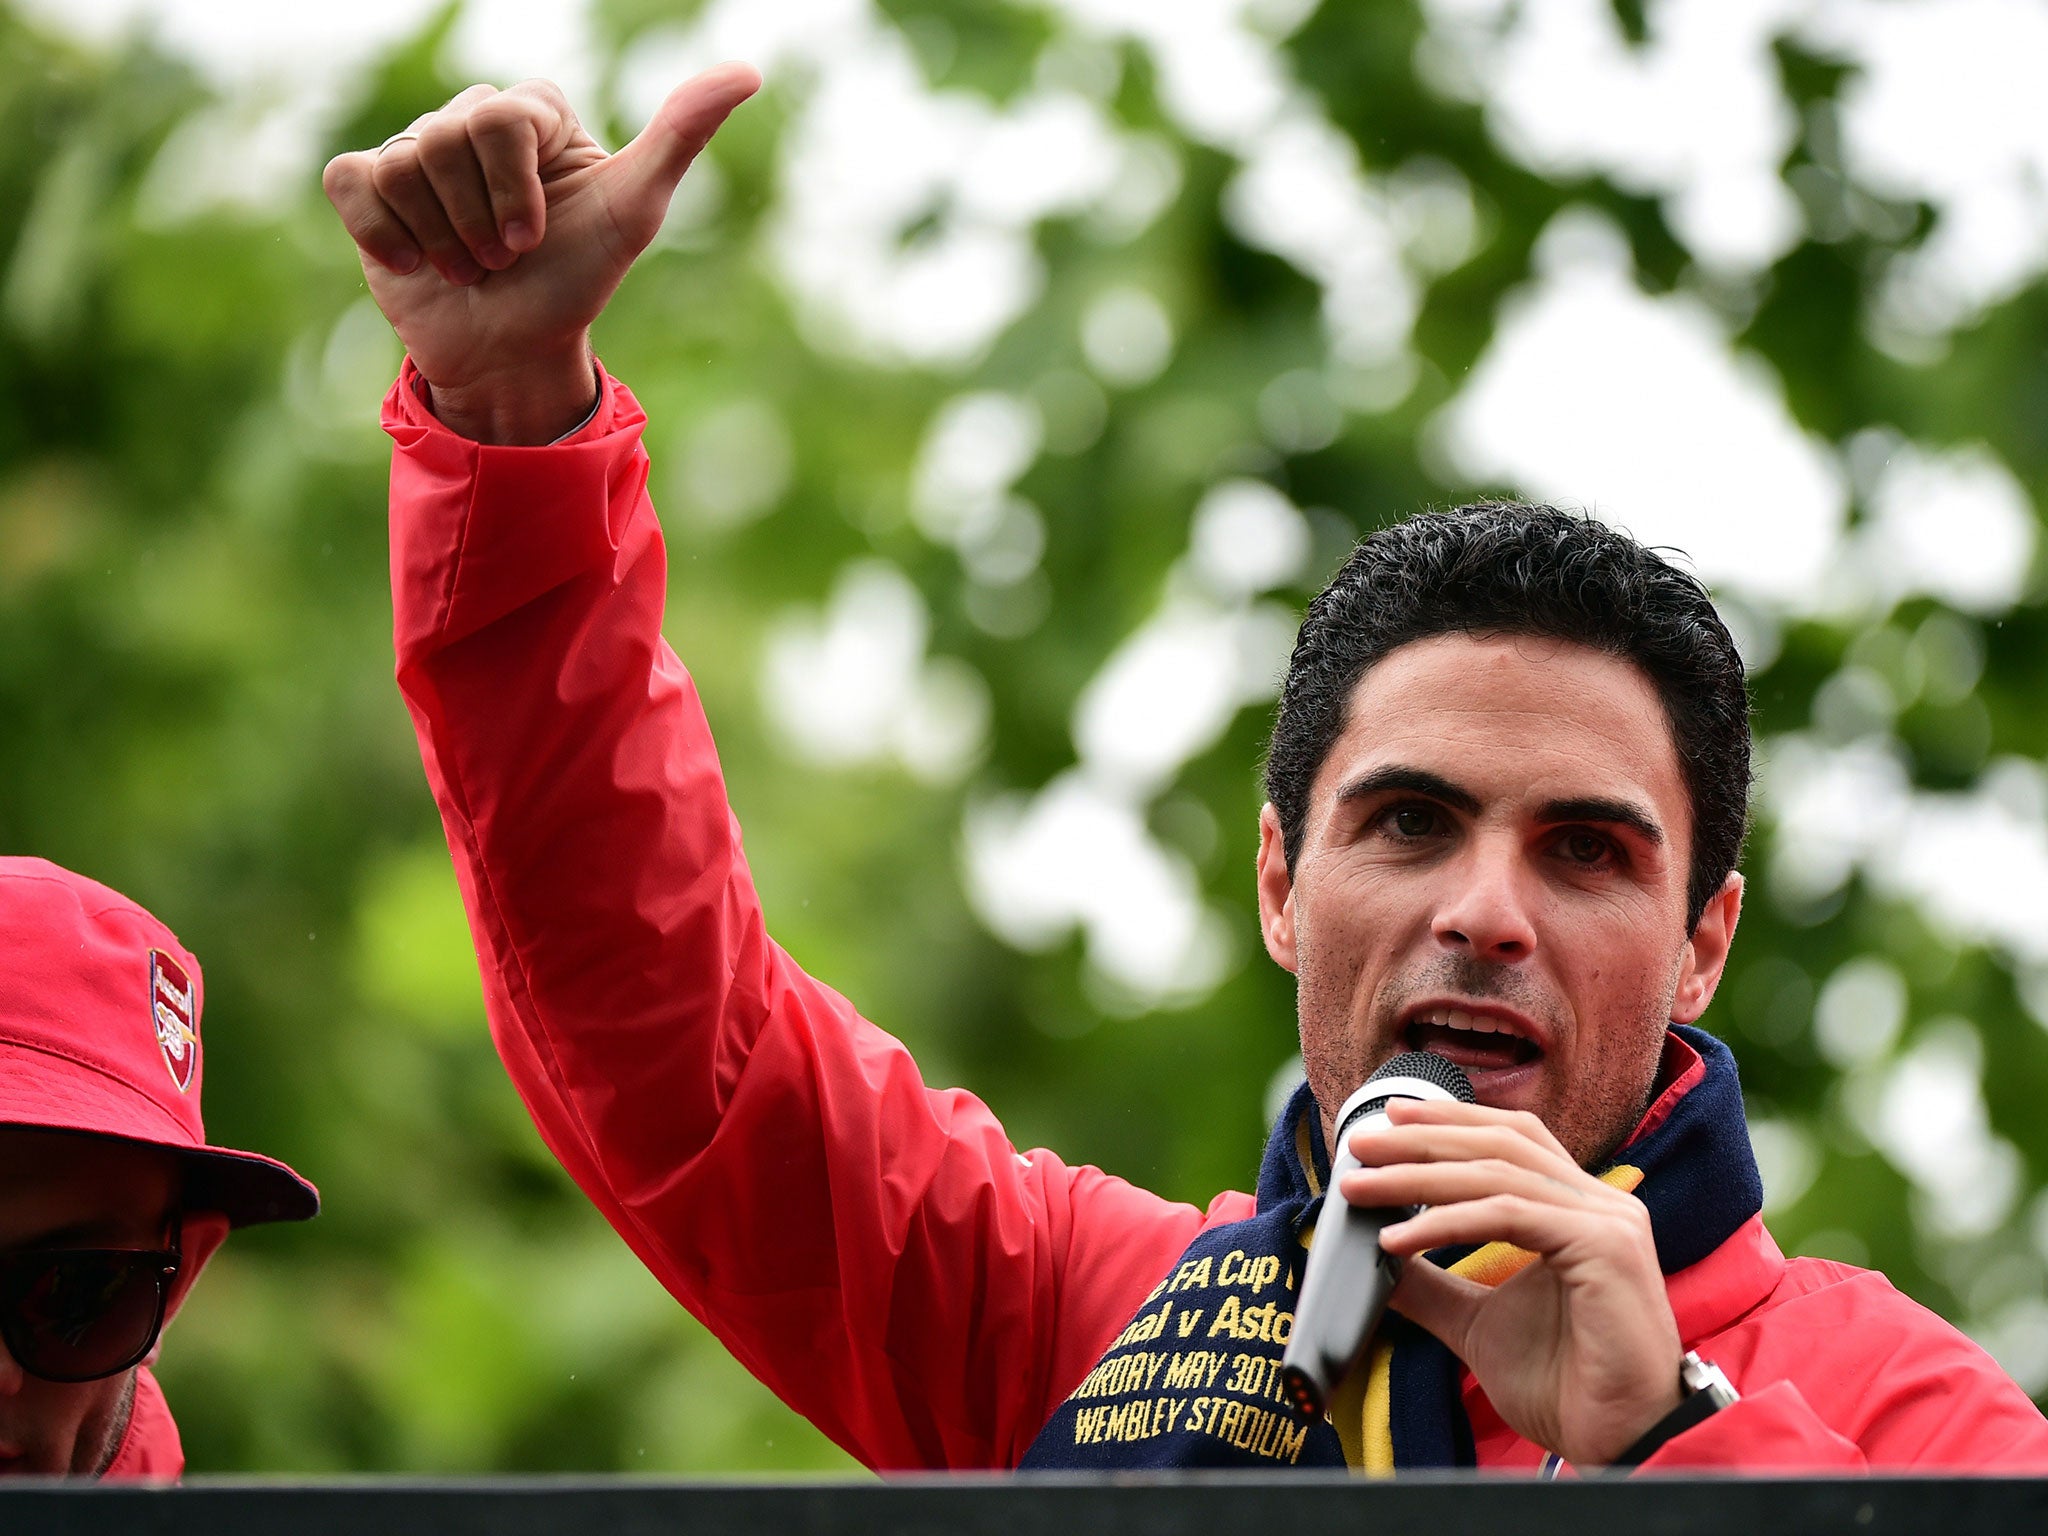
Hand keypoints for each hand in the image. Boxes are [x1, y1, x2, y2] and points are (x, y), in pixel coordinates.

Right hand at [322, 64, 760, 442]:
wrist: (515, 351)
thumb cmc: (577, 279)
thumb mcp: (633, 210)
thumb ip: (681, 137)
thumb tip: (746, 71)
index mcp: (532, 111)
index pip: (500, 117)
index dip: (513, 193)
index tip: (535, 240)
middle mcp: (470, 118)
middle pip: (445, 140)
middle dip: (478, 223)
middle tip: (503, 260)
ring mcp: (415, 149)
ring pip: (401, 166)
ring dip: (441, 240)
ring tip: (470, 267)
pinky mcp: (368, 185)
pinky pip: (354, 182)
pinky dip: (384, 233)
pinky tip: (415, 263)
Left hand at [1338, 1099, 1682, 1466]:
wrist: (1620, 1444)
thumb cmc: (1564, 1386)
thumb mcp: (1477, 1322)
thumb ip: (1432, 1285)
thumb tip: (1377, 1257)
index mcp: (1579, 1209)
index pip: (1511, 1138)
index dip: (1451, 1121)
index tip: (1390, 1121)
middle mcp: (1600, 1203)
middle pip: (1499, 1143)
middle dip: (1422, 1139)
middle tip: (1360, 1145)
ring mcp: (1607, 1221)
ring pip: (1497, 1173)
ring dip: (1419, 1176)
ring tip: (1362, 1189)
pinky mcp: (1605, 1247)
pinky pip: (1509, 1214)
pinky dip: (1446, 1221)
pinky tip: (1398, 1239)